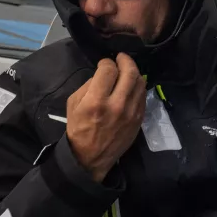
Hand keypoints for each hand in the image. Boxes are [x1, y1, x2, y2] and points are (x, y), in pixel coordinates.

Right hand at [66, 53, 145, 182]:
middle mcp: (117, 105)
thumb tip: (102, 74)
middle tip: (121, 58)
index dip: (106, 63)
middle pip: (130, 72)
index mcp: (96, 101)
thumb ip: (87, 85)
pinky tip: (132, 85)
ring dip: (134, 72)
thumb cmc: (79, 130)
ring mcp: (131, 113)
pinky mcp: (139, 119)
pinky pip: (143, 96)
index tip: (104, 64)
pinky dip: (138, 86)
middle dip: (125, 60)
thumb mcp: (72, 104)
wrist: (90, 158)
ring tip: (127, 70)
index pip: (108, 70)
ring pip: (140, 82)